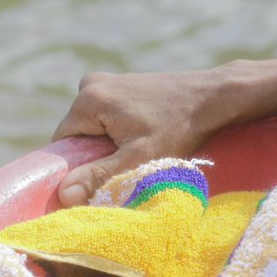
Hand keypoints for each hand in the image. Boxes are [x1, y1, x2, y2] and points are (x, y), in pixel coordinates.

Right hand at [50, 69, 234, 206]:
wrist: (213, 97)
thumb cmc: (179, 128)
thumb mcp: (139, 159)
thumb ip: (100, 176)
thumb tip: (63, 195)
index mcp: (87, 99)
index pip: (63, 144)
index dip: (77, 168)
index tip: (99, 181)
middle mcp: (91, 84)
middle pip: (79, 135)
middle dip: (97, 156)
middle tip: (127, 168)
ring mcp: (108, 81)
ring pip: (95, 128)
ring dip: (112, 145)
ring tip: (141, 151)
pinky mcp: (124, 84)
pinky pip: (109, 117)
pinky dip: (121, 132)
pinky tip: (145, 138)